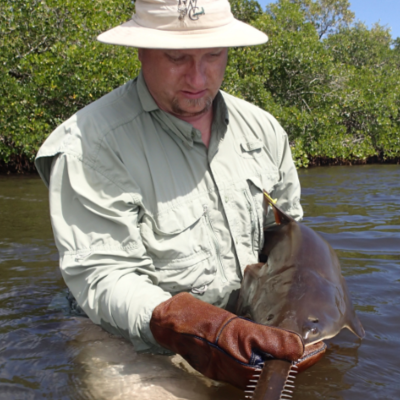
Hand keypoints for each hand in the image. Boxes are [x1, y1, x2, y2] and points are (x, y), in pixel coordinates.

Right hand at [150, 292, 303, 389]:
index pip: (285, 369)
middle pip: (277, 368)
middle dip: (297, 357)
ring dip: (283, 353)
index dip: (305, 358)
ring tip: (299, 342)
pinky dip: (268, 350)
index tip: (321, 348)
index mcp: (247, 370)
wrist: (174, 322)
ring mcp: (234, 367)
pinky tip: (272, 340)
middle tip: (314, 343)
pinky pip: (254, 357)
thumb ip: (269, 340)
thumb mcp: (238, 329)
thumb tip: (298, 347)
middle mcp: (242, 373)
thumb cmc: (203, 325)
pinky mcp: (227, 359)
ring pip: (267, 363)